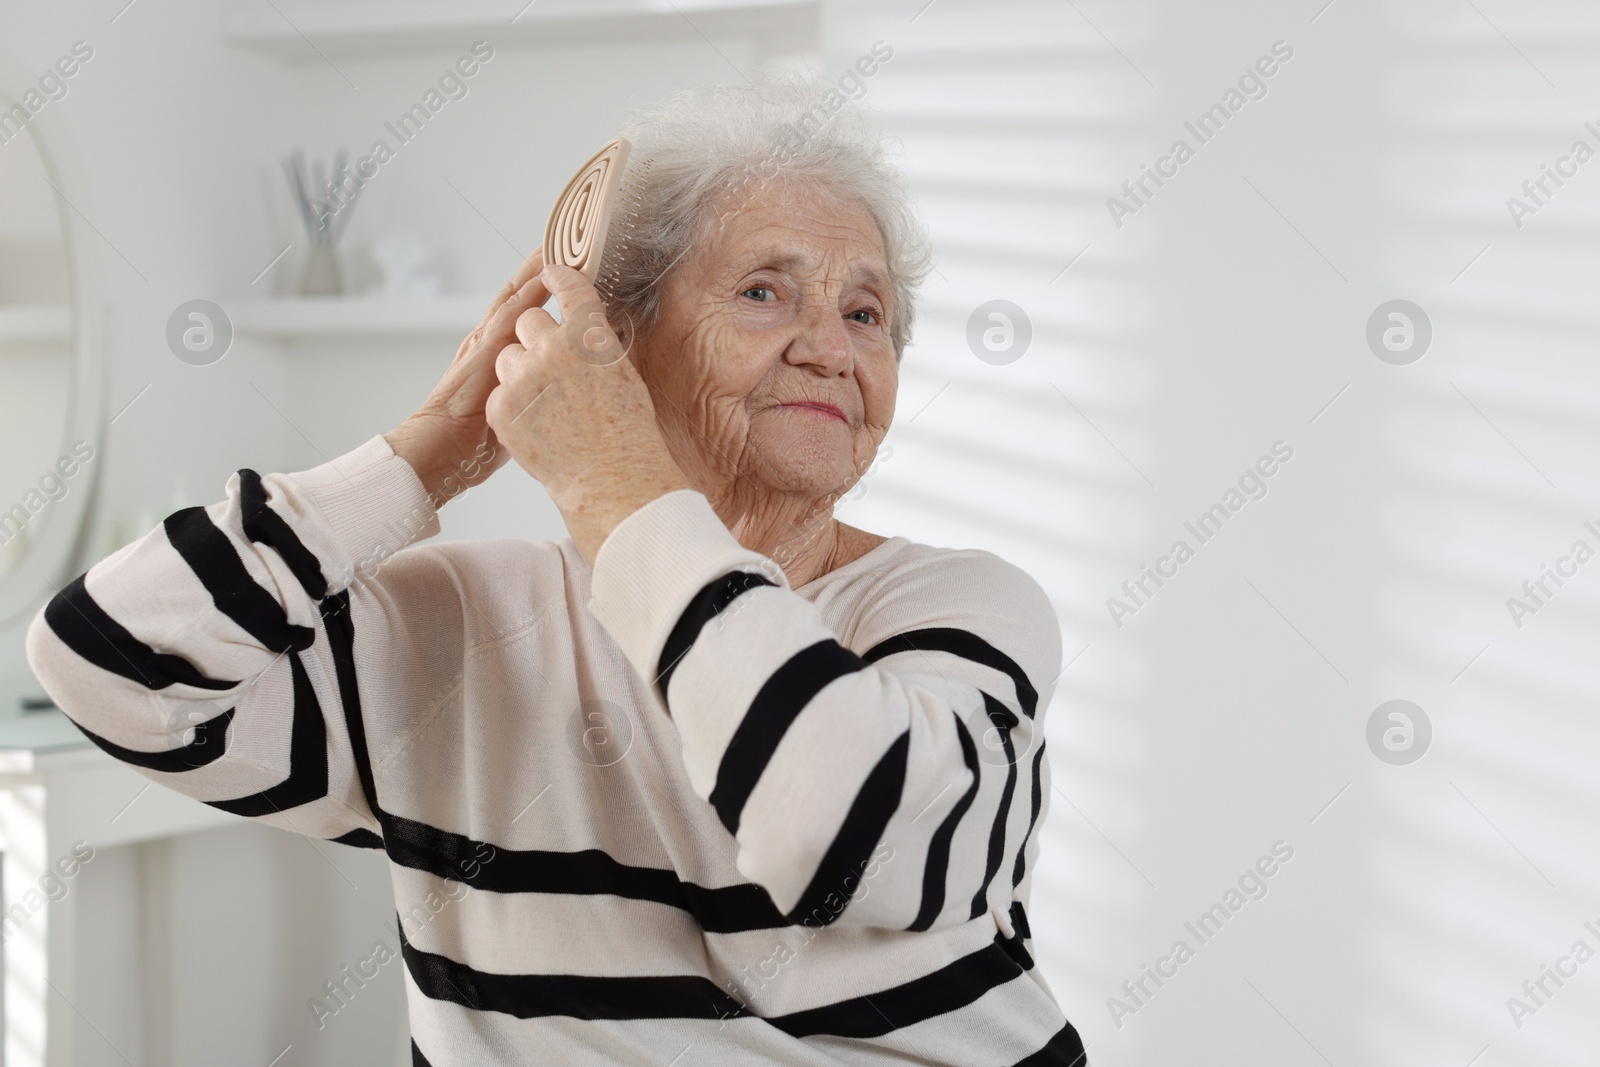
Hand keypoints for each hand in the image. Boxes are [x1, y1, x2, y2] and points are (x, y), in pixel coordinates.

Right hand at [385, 247, 551, 506]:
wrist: (440, 454)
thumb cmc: (477, 443)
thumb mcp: (517, 411)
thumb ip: (535, 391)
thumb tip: (567, 392)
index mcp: (498, 352)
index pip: (526, 310)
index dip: (547, 287)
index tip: (571, 265)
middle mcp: (491, 341)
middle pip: (522, 294)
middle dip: (544, 268)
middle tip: (572, 238)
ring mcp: (486, 344)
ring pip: (517, 295)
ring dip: (538, 268)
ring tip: (561, 240)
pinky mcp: (483, 353)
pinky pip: (509, 315)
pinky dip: (527, 291)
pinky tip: (544, 273)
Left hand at [485, 263, 690, 563]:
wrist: (612, 481)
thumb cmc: (627, 433)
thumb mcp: (621, 374)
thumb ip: (597, 343)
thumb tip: (586, 324)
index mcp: (590, 334)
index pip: (568, 285)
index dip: (557, 277)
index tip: (549, 272)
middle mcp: (554, 347)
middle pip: (528, 319)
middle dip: (535, 338)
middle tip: (551, 367)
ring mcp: (523, 377)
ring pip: (508, 356)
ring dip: (520, 372)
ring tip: (547, 405)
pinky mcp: (502, 406)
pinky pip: (500, 391)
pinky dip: (512, 405)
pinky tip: (537, 425)